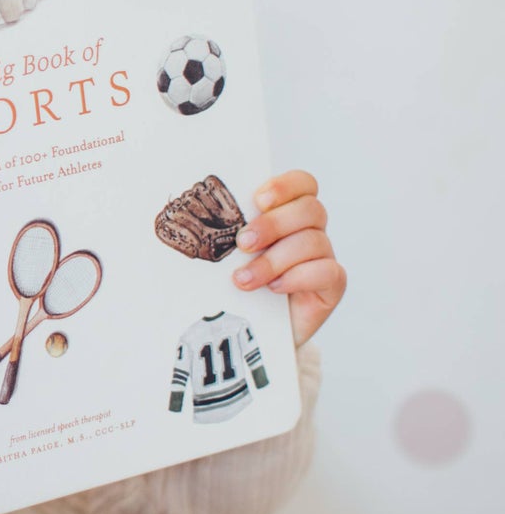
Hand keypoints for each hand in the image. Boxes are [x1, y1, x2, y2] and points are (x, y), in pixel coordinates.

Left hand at [231, 171, 344, 348]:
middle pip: (310, 209)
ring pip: (313, 241)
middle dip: (273, 224)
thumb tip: (180, 209)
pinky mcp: (332, 285)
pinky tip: (274, 289)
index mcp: (288, 211)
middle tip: (242, 243)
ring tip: (243, 279)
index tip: (259, 199)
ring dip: (274, 259)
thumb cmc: (237, 282)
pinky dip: (298, 277)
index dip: (285, 185)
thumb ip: (219, 228)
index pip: (303, 183)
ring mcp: (324, 256)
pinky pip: (327, 271)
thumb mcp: (224, 252)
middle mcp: (311, 230)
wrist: (252, 330)